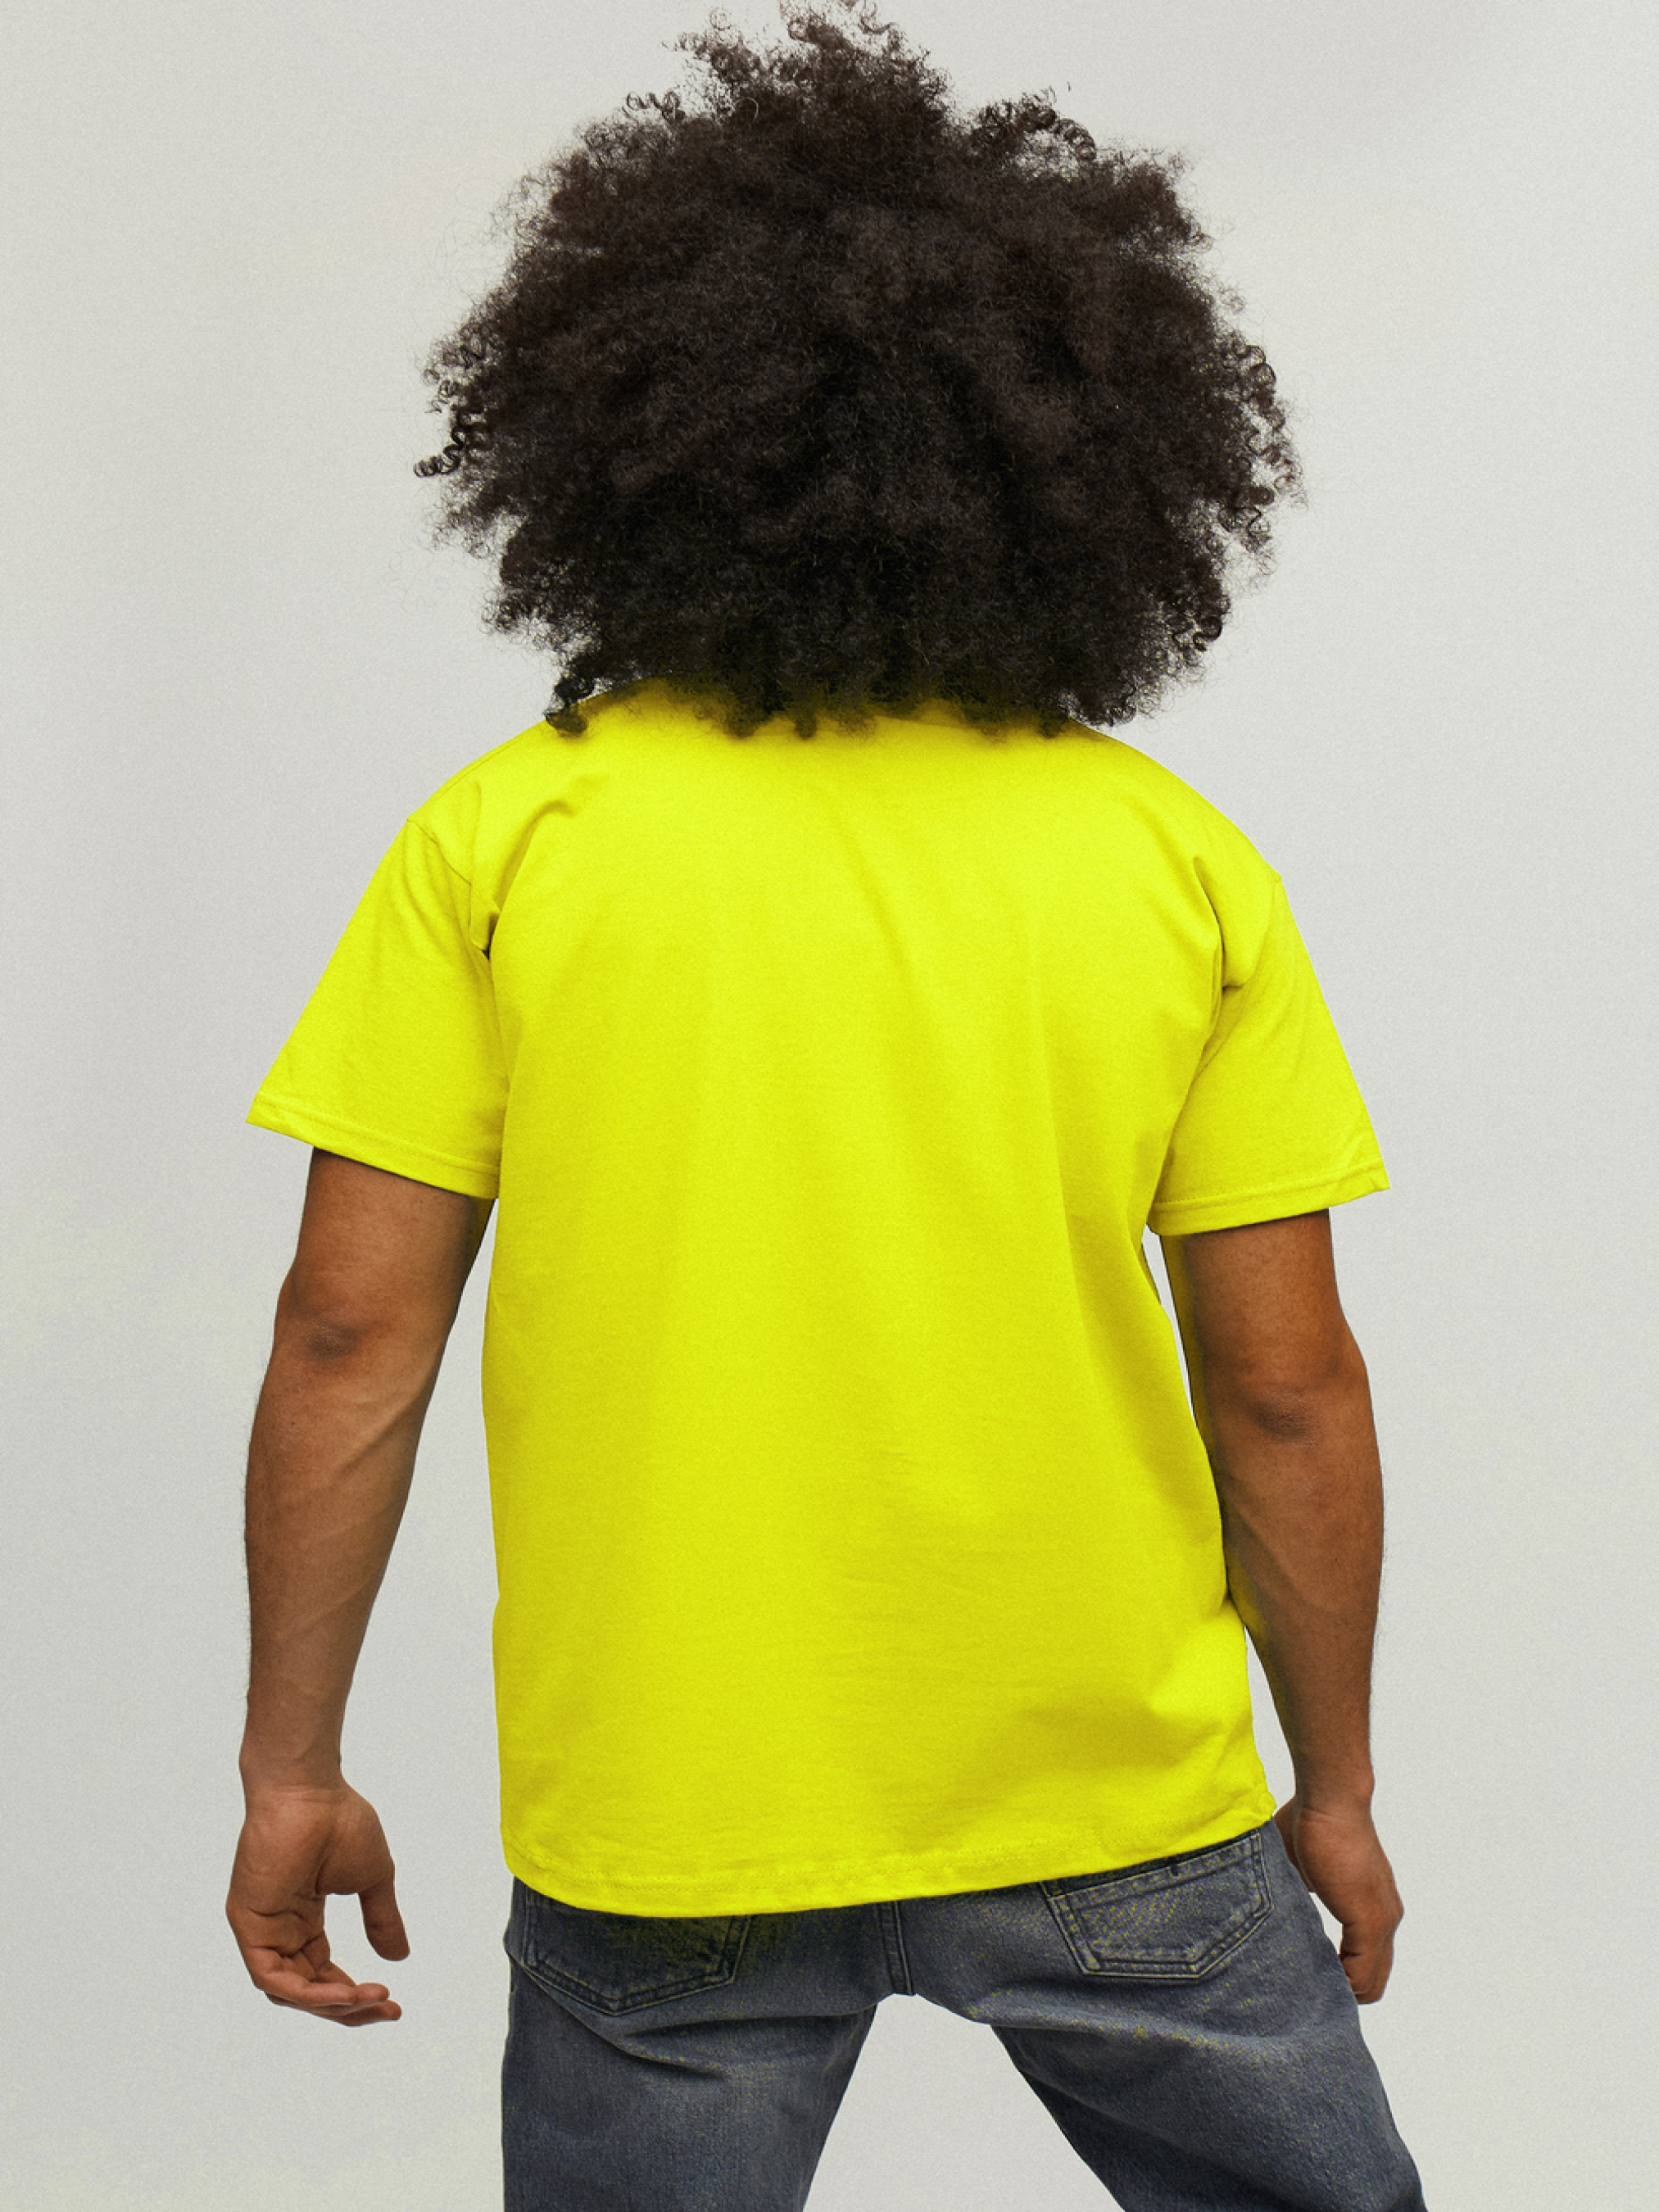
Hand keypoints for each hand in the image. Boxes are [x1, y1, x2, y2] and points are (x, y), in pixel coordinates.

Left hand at [227, 1780, 408, 2024]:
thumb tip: (399, 1957)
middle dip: (347, 2007)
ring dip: (331, 2003)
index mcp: (302, 1919)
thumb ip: (381, 1919)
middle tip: (386, 2009)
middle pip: (306, 1990)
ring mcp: (261, 1929)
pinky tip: (342, 1993)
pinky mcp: (248, 1925)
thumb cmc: (338, 1819)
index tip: (392, 2001)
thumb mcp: (372, 1878)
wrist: (310, 1790)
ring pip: (289, 1991)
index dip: (354, 1995)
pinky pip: (271, 1977)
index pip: (322, 1975)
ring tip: (370, 1999)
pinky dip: (307, 1992)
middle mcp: (279, 1929)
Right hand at [1273, 1794, 1402, 2003]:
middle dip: (1339, 1989)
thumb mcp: (1302, 1869)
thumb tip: (1276, 1910)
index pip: (1366, 1965)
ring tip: (1304, 1982)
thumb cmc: (1310, 1820)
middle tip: (1304, 1987)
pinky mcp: (1370, 1920)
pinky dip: (1338, 1981)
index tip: (1308, 1975)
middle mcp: (1385, 1918)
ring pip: (1370, 1983)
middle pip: (1372, 1982)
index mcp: (1371, 1907)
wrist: (1329, 1800)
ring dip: (1338, 1987)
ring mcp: (1382, 1921)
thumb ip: (1300, 1894)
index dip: (1338, 1976)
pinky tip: (1310, 1973)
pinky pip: (1360, 1975)